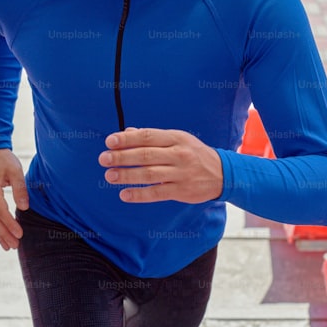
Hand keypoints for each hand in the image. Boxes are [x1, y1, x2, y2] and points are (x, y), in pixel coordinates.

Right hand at [0, 149, 28, 249]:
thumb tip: (24, 208)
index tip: (20, 234)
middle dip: (4, 234)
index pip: (1, 212)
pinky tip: (2, 235)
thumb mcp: (16, 171)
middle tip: (15, 246)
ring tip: (8, 246)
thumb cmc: (5, 160)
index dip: (10, 224)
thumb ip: (20, 189)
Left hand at [97, 127, 223, 203]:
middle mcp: (179, 154)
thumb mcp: (178, 139)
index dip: (127, 139)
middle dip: (122, 157)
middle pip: (145, 155)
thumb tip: (127, 132)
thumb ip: (152, 137)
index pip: (147, 136)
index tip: (109, 141)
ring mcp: (181, 173)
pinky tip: (124, 194)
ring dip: (127, 175)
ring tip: (109, 175)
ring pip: (149, 174)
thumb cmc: (194, 153)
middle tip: (103, 159)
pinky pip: (157, 193)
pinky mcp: (181, 191)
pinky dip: (139, 194)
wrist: (223, 173)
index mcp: (176, 138)